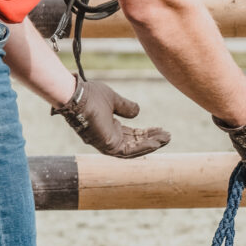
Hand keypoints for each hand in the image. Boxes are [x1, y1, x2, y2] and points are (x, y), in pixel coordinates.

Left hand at [53, 77, 170, 158]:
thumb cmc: (90, 95)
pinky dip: (143, 147)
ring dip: (151, 145)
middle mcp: (108, 138)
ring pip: (133, 149)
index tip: (160, 129)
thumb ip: (125, 107)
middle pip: (135, 143)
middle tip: (168, 135)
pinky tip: (155, 142)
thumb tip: (138, 112)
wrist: (77, 95)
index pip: (132, 135)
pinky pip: (128, 151)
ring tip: (166, 139)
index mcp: (109, 128)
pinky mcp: (107, 146)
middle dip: (152, 140)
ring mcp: (107, 144)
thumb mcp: (113, 100)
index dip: (147, 133)